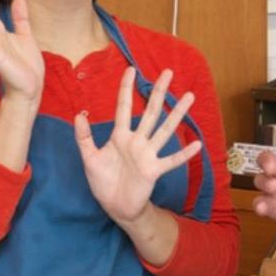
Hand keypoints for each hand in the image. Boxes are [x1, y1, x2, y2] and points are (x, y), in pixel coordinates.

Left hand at [73, 67, 202, 226]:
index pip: (124, 107)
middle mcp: (137, 141)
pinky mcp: (154, 170)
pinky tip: (197, 143)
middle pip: (150, 112)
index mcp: (120, 136)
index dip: (126, 89)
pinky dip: (184, 153)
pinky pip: (171, 160)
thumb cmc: (103, 181)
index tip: (131, 69)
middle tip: (168, 72)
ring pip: (164, 130)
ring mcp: (147, 154)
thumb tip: (78, 115)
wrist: (115, 206)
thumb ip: (84, 138)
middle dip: (159, 92)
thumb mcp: (89, 158)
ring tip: (189, 97)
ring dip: (177, 114)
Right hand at [251, 132, 275, 226]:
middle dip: (267, 161)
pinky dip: (260, 205)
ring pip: (260, 180)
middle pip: (266, 159)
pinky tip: (261, 208)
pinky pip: (261, 202)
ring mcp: (274, 186)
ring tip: (273, 186)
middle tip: (272, 167)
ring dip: (264, 182)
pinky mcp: (271, 204)